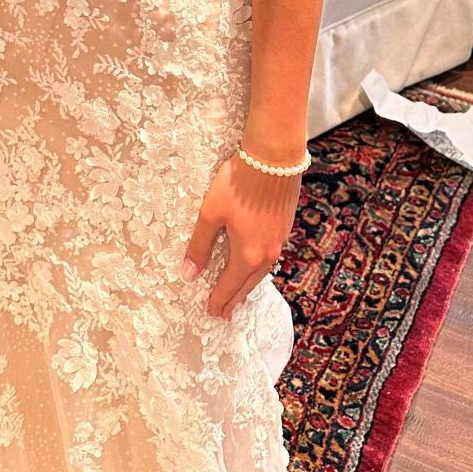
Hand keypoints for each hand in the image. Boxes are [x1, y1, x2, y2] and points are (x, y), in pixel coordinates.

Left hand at [181, 154, 300, 319]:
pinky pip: (269, 259)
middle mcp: (266, 254)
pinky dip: (258, 270)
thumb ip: (200, 245)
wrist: (273, 159)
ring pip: (261, 273)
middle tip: (224, 313)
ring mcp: (278, 242)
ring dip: (247, 285)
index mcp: (247, 254)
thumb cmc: (238, 183)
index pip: (229, 285)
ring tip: (238, 294)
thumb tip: (188, 274)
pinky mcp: (284, 228)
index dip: (218, 299)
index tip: (211, 312)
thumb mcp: (211, 212)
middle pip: (247, 284)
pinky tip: (254, 266)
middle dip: (234, 299)